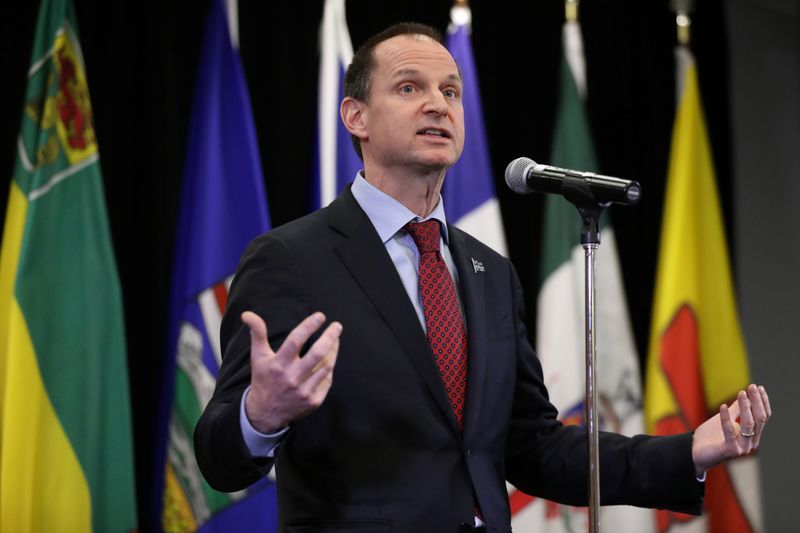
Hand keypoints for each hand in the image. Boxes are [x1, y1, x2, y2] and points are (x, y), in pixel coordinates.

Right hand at [242, 311, 341, 433]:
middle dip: (330, 337)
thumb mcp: (258, 356)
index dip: (309, 326)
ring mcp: (304, 391)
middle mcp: (292, 378)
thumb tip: (247, 313)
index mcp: (278, 364)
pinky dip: (328, 369)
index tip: (320, 316)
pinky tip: (329, 360)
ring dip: (333, 351)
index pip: (296, 340)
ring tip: (335, 340)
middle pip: (317, 354)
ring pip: (326, 366)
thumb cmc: (263, 379)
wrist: (265, 413)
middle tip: (337, 326)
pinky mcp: (313, 401)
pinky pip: (327, 380)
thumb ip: (257, 333)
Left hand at [691, 384, 771, 475]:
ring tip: (741, 393)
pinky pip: (730, 431)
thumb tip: (745, 395)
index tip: (758, 387)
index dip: (762, 402)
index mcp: (753, 435)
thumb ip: (736, 410)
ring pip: (749, 424)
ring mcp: (742, 447)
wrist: (695, 452)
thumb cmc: (711, 435)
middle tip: (752, 387)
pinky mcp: (730, 450)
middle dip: (756, 401)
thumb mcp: (725, 419)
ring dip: (745, 407)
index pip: (763, 417)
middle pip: (759, 419)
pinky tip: (722, 406)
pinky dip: (726, 418)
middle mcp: (751, 442)